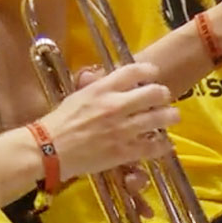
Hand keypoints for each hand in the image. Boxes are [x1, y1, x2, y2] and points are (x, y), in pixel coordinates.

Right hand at [41, 61, 176, 190]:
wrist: (50, 150)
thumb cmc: (60, 122)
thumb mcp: (78, 96)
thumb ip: (99, 88)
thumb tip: (114, 81)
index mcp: (102, 89)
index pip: (133, 71)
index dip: (149, 71)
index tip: (154, 74)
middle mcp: (116, 106)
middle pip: (154, 93)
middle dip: (163, 94)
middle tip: (164, 98)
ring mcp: (123, 129)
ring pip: (159, 118)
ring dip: (170, 116)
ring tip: (172, 116)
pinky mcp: (125, 151)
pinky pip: (153, 146)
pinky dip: (163, 144)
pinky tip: (165, 143)